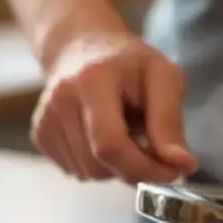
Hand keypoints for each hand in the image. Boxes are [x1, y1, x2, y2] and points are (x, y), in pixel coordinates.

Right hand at [32, 30, 198, 182]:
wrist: (82, 47)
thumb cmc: (129, 62)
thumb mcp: (163, 77)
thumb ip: (170, 121)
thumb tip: (182, 165)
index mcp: (92, 81)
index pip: (110, 144)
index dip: (143, 168)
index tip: (172, 172)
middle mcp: (60, 102)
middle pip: (98, 164)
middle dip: (134, 169)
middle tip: (155, 152)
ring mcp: (45, 120)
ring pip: (88, 174)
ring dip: (116, 167)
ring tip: (127, 135)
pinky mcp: (40, 135)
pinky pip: (76, 171)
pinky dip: (98, 165)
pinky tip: (105, 137)